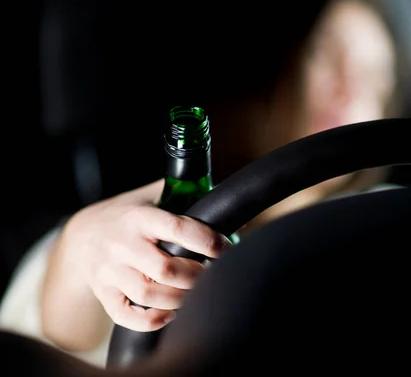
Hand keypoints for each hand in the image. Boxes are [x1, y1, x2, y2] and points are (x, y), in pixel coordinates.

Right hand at [43, 179, 231, 344]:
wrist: (80, 234)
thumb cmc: (125, 215)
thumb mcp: (148, 196)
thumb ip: (178, 195)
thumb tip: (216, 198)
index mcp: (140, 217)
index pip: (177, 229)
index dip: (207, 241)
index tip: (225, 248)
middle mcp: (122, 244)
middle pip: (165, 269)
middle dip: (196, 276)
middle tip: (212, 275)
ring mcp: (109, 271)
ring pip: (148, 293)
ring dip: (179, 299)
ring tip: (195, 294)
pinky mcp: (103, 292)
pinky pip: (125, 315)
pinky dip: (151, 320)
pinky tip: (171, 314)